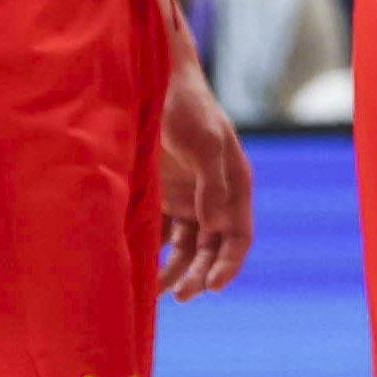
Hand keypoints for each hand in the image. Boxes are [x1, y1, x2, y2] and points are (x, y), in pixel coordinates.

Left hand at [155, 58, 252, 297]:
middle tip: (182, 297)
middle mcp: (213, 197)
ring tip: (158, 293)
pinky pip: (158, 234)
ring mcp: (185, 198)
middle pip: (211, 249)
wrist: (150, 79)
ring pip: (185, 248)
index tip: (211, 287)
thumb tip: (216, 228)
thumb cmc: (184, 106)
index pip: (238, 236)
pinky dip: (152, 254)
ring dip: (176, 272)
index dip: (228, 265)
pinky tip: (137, 268)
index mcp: (235, 186)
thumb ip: (211, 186)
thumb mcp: (203, 142)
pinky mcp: (158, 195)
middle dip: (200, 275)